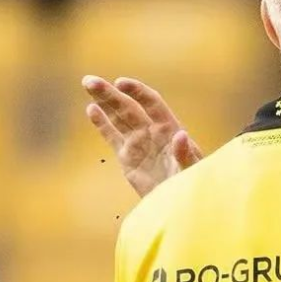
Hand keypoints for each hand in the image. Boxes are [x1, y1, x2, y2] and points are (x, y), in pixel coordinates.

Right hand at [82, 75, 202, 196]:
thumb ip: (186, 154)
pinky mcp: (127, 157)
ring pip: (118, 117)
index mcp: (170, 128)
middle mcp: (152, 131)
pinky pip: (112, 136)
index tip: (120, 82)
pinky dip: (102, 123)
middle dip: (111, 93)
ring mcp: (138, 142)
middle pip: (129, 107)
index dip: (137, 91)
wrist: (179, 201)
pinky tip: (91, 109)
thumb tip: (181, 135)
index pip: (152, 103)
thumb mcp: (192, 169)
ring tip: (88, 84)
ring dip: (103, 101)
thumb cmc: (192, 183)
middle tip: (90, 81)